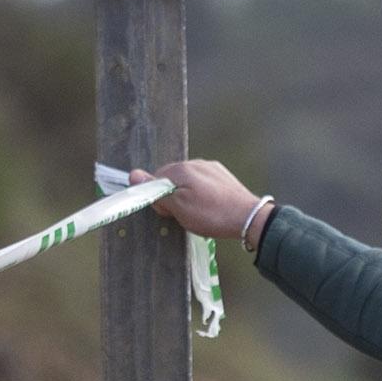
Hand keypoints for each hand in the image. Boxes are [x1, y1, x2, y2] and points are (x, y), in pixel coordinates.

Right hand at [138, 158, 262, 241]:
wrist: (248, 217)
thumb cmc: (211, 214)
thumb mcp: (178, 207)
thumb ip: (155, 191)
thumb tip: (133, 175)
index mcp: (181, 169)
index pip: (156, 179)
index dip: (158, 198)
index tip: (168, 212)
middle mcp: (196, 163)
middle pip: (172, 178)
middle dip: (172, 196)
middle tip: (182, 215)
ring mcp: (211, 168)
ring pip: (188, 181)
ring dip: (187, 195)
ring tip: (198, 213)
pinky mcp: (222, 176)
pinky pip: (203, 183)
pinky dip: (201, 195)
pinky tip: (209, 207)